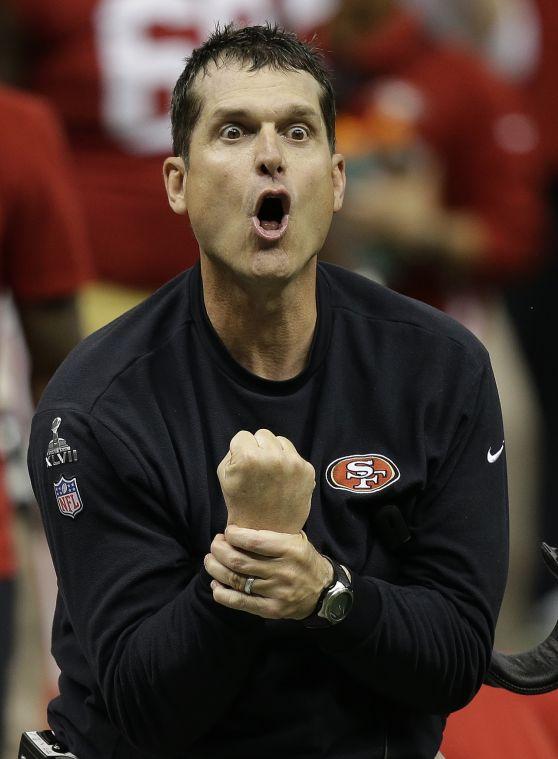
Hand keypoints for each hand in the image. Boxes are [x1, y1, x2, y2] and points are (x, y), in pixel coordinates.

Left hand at [204, 526, 333, 619]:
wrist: (324, 591)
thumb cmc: (304, 560)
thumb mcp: (297, 540)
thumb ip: (273, 533)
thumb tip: (241, 525)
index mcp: (290, 549)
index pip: (255, 541)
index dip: (235, 536)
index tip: (227, 532)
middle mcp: (283, 571)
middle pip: (240, 562)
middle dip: (220, 551)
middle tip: (214, 544)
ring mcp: (277, 592)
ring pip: (237, 581)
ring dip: (216, 570)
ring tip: (210, 561)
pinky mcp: (271, 609)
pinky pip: (241, 602)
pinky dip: (223, 595)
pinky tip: (215, 586)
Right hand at [217, 429, 314, 533]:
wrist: (267, 531)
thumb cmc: (241, 503)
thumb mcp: (225, 476)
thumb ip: (233, 452)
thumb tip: (250, 441)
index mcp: (248, 458)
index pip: (243, 436)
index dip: (240, 450)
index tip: (242, 465)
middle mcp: (273, 457)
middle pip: (263, 434)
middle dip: (258, 448)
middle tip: (257, 469)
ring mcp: (293, 463)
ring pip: (280, 440)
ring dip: (274, 452)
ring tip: (270, 473)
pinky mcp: (307, 470)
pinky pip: (294, 454)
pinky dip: (287, 463)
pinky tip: (282, 480)